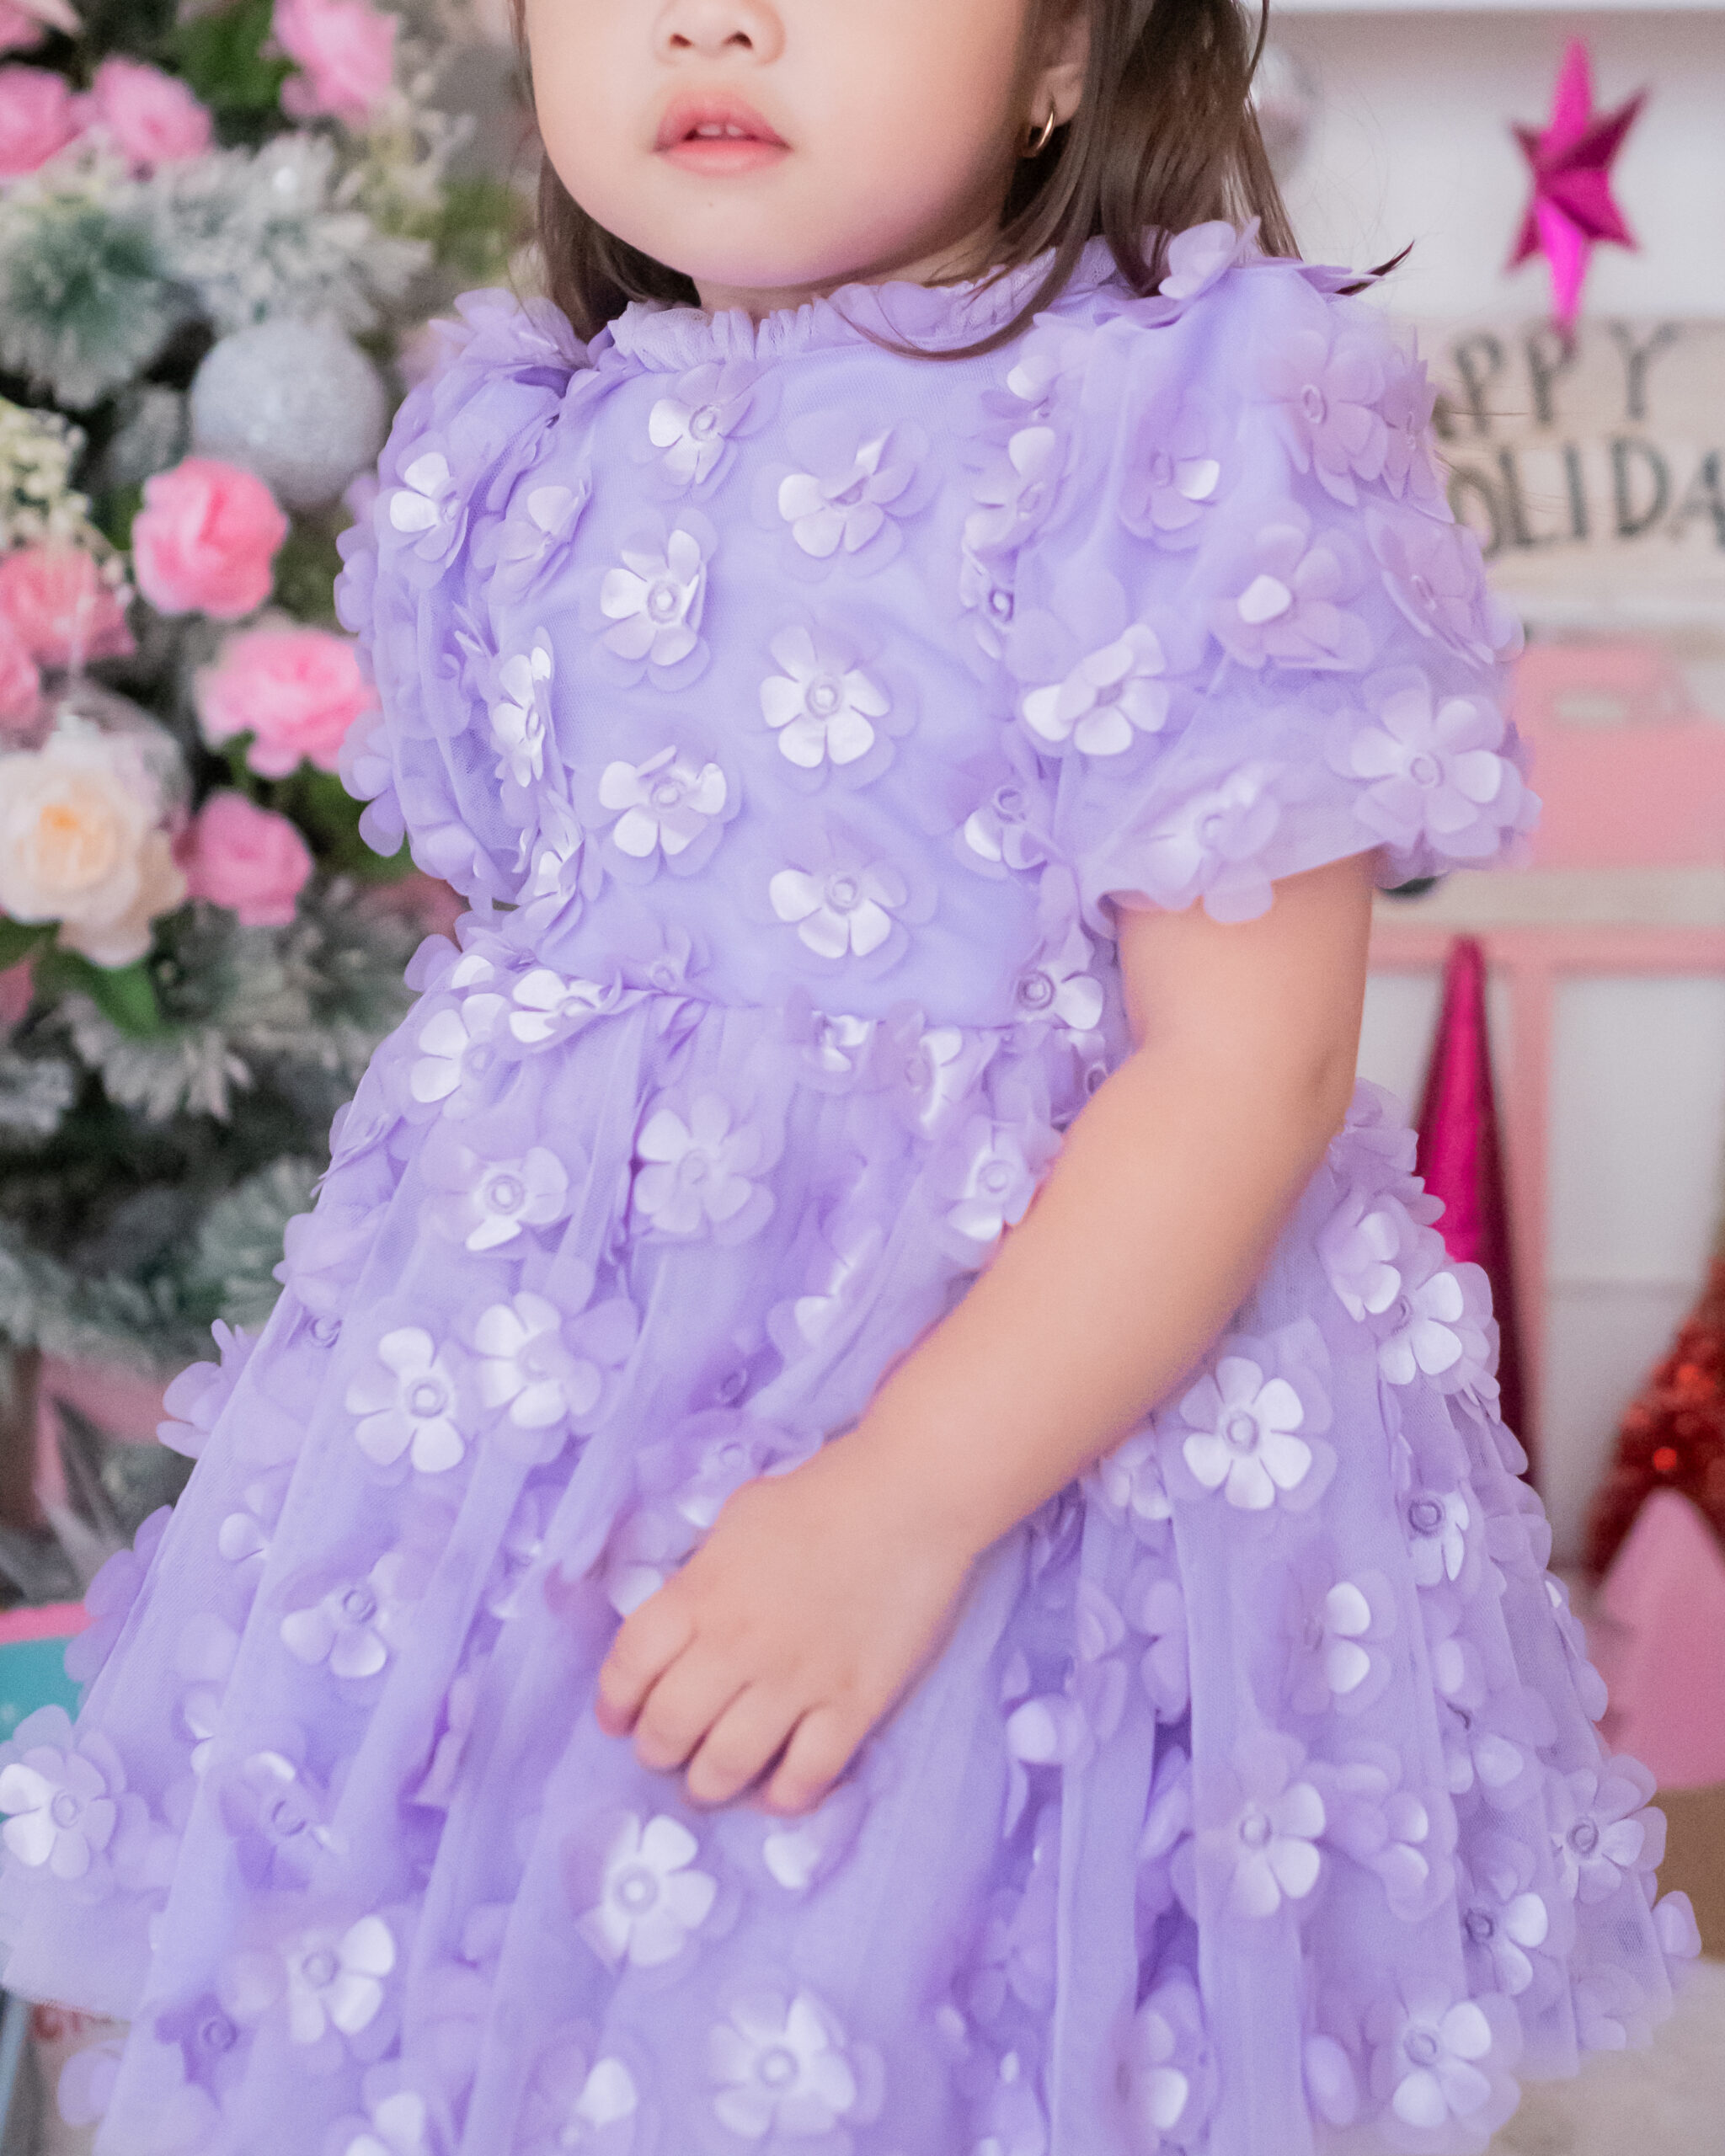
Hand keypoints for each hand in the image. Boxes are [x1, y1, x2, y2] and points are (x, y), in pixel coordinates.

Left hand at [594, 1441, 976, 1815]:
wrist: (910, 1497)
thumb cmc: (819, 1496)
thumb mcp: (735, 1521)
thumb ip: (701, 1578)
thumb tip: (687, 1622)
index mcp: (700, 1594)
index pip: (627, 1668)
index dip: (614, 1703)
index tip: (618, 1718)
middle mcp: (737, 1646)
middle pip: (667, 1730)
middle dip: (657, 1750)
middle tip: (669, 1749)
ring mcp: (796, 1682)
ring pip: (726, 1768)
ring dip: (708, 1783)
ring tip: (712, 1777)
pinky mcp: (853, 1706)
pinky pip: (805, 1778)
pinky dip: (782, 1795)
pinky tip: (776, 1788)